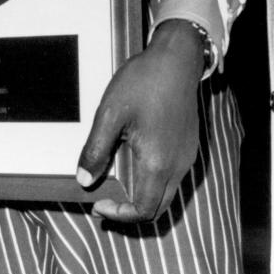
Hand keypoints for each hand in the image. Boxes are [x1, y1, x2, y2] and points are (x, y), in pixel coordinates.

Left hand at [76, 19, 202, 221]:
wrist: (176, 58)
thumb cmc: (144, 81)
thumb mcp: (110, 113)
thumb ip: (96, 149)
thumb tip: (85, 179)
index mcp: (157, 162)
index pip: (142, 210)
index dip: (119, 215)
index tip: (98, 203)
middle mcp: (177, 166)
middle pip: (158, 209)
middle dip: (131, 212)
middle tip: (106, 200)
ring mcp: (186, 156)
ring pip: (167, 193)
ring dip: (143, 196)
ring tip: (117, 182)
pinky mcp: (188, 145)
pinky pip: (173, 176)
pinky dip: (154, 181)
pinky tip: (135, 160)